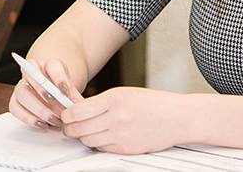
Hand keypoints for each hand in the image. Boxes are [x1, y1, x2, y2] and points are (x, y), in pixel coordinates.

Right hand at [9, 57, 80, 130]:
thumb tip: (79, 111)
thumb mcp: (72, 91)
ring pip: (22, 93)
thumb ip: (75, 99)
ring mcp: (22, 86)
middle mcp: (32, 72)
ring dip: (39, 110)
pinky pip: (15, 108)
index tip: (66, 92)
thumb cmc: (63, 91)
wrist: (54, 91)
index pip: (52, 65)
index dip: (59, 78)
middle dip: (44, 93)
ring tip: (55, 121)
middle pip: (31, 76)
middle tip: (59, 109)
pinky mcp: (16, 100)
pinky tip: (44, 124)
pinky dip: (29, 118)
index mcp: (50, 65)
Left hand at [60, 86, 189, 154]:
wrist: (177, 118)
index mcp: (114, 99)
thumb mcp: (123, 93)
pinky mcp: (127, 149)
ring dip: (83, 137)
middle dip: (69, 128)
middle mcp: (116, 118)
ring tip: (85, 130)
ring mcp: (122, 135)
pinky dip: (97, 144)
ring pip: (88, 140)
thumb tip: (76, 107)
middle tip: (69, 125)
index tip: (65, 114)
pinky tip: (102, 136)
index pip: (77, 111)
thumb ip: (100, 101)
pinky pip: (102, 149)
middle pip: (78, 129)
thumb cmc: (153, 103)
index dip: (66, 114)